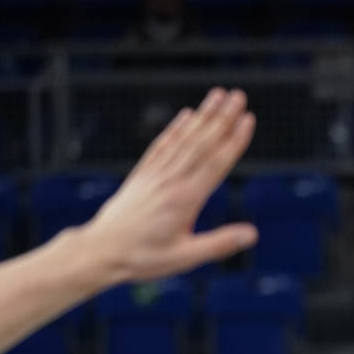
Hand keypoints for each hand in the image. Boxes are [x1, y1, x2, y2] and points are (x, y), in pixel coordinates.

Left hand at [80, 88, 258, 286]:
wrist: (101, 251)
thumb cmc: (143, 259)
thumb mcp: (184, 258)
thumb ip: (219, 244)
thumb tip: (252, 235)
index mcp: (185, 200)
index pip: (215, 164)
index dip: (234, 140)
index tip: (248, 119)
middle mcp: (171, 181)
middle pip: (202, 143)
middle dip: (223, 118)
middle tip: (239, 95)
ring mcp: (155, 175)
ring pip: (183, 139)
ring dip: (203, 116)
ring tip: (218, 95)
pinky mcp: (142, 175)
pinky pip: (162, 146)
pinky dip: (175, 128)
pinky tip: (186, 115)